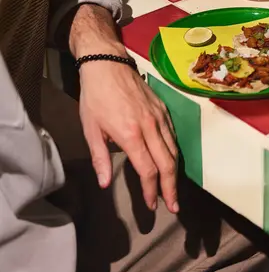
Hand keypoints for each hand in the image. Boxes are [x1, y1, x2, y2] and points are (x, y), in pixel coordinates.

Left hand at [78, 60, 178, 212]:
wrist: (108, 65)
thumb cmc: (95, 98)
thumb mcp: (90, 129)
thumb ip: (100, 157)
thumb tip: (104, 184)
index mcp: (131, 135)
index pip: (148, 169)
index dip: (151, 190)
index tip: (152, 205)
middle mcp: (150, 128)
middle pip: (168, 164)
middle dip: (171, 188)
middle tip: (173, 206)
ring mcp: (160, 118)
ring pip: (174, 150)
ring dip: (175, 174)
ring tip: (174, 190)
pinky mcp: (164, 110)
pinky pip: (173, 136)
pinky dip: (174, 153)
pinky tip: (171, 162)